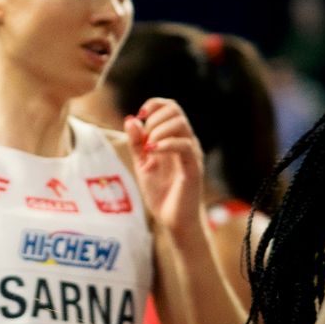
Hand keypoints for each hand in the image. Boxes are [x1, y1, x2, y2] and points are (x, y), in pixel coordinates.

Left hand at [126, 98, 205, 232]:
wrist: (172, 219)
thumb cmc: (161, 193)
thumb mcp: (142, 164)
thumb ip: (136, 143)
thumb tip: (131, 119)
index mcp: (175, 138)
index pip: (171, 107)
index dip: (155, 104)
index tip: (140, 116)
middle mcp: (186, 142)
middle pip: (176, 111)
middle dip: (154, 118)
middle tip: (144, 140)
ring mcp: (192, 153)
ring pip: (181, 124)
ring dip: (158, 131)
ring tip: (148, 148)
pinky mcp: (194, 167)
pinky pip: (185, 146)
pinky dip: (166, 144)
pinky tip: (152, 152)